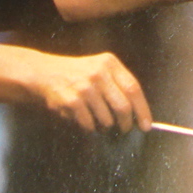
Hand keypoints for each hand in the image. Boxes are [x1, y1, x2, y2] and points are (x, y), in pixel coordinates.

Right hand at [28, 49, 151, 133]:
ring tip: (98, 119)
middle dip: (126, 123)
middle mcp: (98, 73)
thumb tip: (139, 114)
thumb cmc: (79, 74)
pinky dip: (89, 127)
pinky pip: (89, 124)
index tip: (146, 125)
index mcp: (110, 63)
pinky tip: (83, 117)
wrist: (46, 73)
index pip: (133, 89)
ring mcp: (84, 87)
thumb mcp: (100, 68)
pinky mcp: (71, 101)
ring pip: (106, 120)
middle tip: (125, 129)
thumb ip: (119, 85)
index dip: (143, 110)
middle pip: (123, 107)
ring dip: (105, 126)